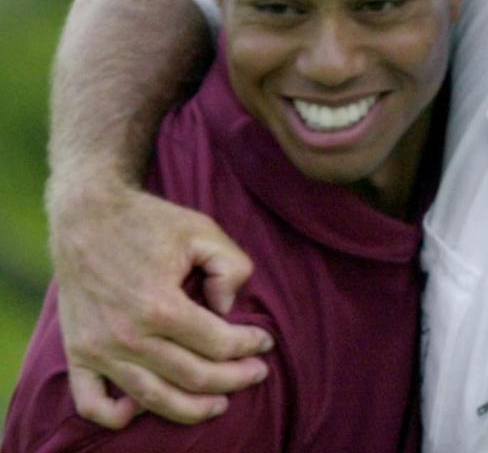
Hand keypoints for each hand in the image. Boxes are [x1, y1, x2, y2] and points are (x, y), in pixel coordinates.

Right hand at [48, 174, 274, 428]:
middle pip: (193, 377)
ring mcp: (98, 349)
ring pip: (153, 399)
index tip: (265, 342)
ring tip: (220, 404)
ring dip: (192, 408)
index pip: (218, 344)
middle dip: (234, 379)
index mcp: (159, 305)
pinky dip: (117, 417)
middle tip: (256, 373)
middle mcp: (127, 335)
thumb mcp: (203, 230)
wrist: (87, 216)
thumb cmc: (150, 222)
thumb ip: (231, 267)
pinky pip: (91, 403)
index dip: (248, 346)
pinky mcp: (77, 352)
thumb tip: (227, 310)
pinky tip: (143, 412)